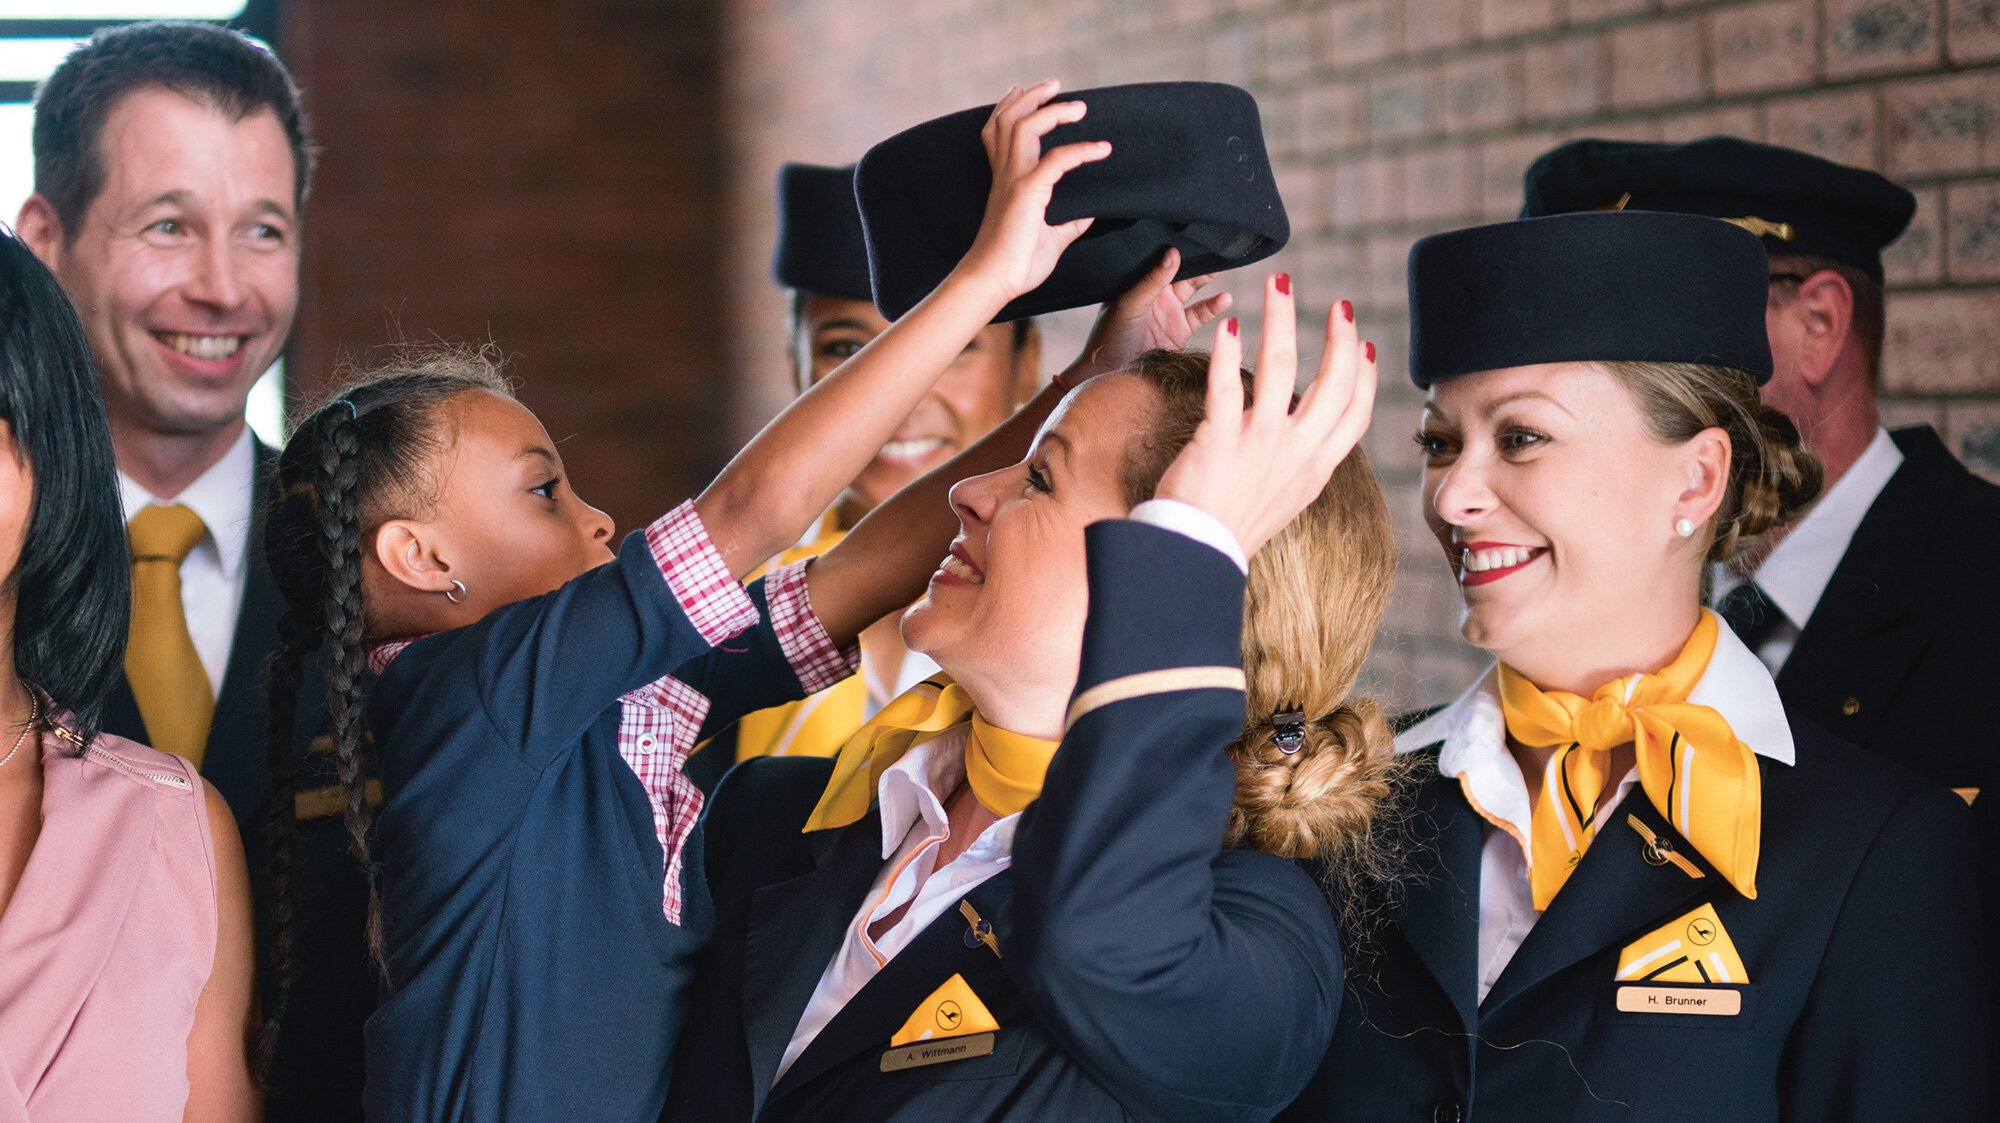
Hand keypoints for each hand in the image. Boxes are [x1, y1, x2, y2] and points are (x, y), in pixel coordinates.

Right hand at [952, 80, 1113, 304]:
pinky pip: (1056, 160)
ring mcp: (1013, 181)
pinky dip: (1080, 150)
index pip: (998, 132)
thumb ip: (1069, 221)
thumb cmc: (1016, 265)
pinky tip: (1102, 149)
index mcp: (1005, 181)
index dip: (1009, 107)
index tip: (1022, 90)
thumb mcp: (1051, 237)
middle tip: (1055, 84)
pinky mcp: (1026, 193)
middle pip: (1009, 119)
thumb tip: (1091, 212)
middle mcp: (1005, 175)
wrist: (994, 283)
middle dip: (1032, 97)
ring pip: (1023, 127)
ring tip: (1079, 107)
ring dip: (1052, 110)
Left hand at [1066, 247, 1233, 383]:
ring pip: (1194, 288)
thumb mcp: (1130, 304)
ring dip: (1208, 278)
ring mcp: (1169, 311)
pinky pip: (1202, 314)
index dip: (1177, 245)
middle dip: (1197, 257)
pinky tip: (1225, 299)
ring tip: (1222, 266)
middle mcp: (1155, 293)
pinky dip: (1215, 306)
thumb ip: (1152, 280)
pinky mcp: (1181, 330)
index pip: (1161, 258)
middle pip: (1181, 269)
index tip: (1194, 232)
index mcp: (1139, 282)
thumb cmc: (1110, 338)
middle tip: (1214, 244)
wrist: (1112, 375)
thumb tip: (1174, 253)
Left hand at [1153, 276, 1377, 557]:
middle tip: (1340, 305)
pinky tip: (1232, 325)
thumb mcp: (1283, 500)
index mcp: (1315, 469)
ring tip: (1281, 284)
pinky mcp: (1220, 441)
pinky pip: (1227, 387)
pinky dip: (1229, 352)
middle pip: (1333, 383)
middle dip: (1340, 338)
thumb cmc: (1230, 531)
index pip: (1355, 415)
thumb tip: (1306, 438)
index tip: (1364, 346)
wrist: (1195, 558)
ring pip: (1283, 368)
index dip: (1365, 377)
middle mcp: (1296, 453)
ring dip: (1284, 318)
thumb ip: (1299, 464)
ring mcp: (1260, 445)